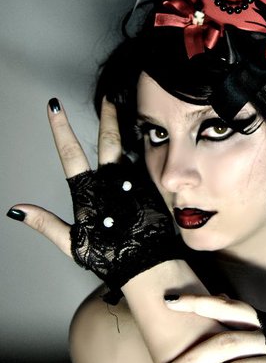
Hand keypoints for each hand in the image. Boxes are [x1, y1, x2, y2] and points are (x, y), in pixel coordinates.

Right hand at [7, 97, 179, 302]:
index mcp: (88, 192)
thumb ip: (45, 224)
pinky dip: (142, 149)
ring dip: (126, 129)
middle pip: (107, 140)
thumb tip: (17, 210)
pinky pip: (145, 163)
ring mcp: (133, 182)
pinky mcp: (151, 186)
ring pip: (129, 149)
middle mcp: (111, 182)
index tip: (54, 106)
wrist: (148, 265)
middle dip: (106, 115)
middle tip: (108, 96)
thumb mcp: (72, 243)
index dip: (60, 129)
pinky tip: (144, 140)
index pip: (69, 154)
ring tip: (126, 111)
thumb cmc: (110, 257)